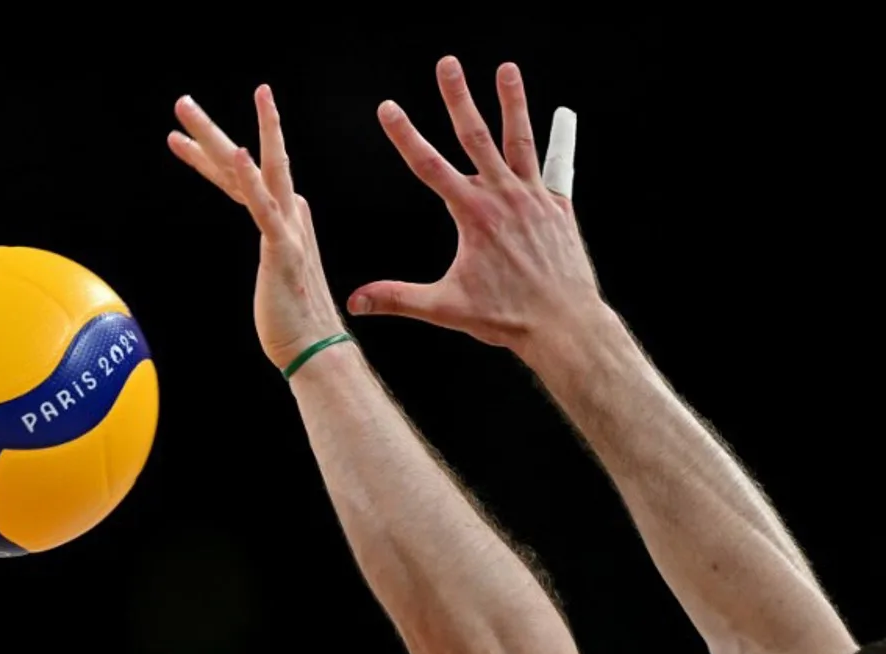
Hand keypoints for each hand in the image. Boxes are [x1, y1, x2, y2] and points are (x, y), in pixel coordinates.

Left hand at [168, 86, 346, 371]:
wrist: (314, 348)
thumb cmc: (292, 319)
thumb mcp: (276, 274)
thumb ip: (277, 251)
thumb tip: (276, 246)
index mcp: (284, 219)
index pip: (239, 179)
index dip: (209, 157)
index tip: (181, 139)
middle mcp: (289, 215)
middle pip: (245, 162)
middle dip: (210, 131)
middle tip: (181, 102)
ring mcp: (287, 229)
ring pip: (254, 170)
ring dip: (219, 138)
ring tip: (188, 110)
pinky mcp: (283, 249)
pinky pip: (265, 209)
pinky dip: (252, 180)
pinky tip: (240, 155)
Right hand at [349, 58, 603, 359]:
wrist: (564, 324)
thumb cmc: (506, 318)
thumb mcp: (445, 307)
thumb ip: (398, 298)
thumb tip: (355, 301)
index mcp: (473, 214)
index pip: (429, 165)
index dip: (405, 135)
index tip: (388, 108)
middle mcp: (504, 196)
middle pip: (475, 136)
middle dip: (457, 97)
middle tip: (447, 64)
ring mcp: (534, 197)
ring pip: (519, 139)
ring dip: (511, 102)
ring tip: (506, 69)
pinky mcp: (558, 206)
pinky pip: (554, 165)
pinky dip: (558, 139)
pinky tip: (563, 114)